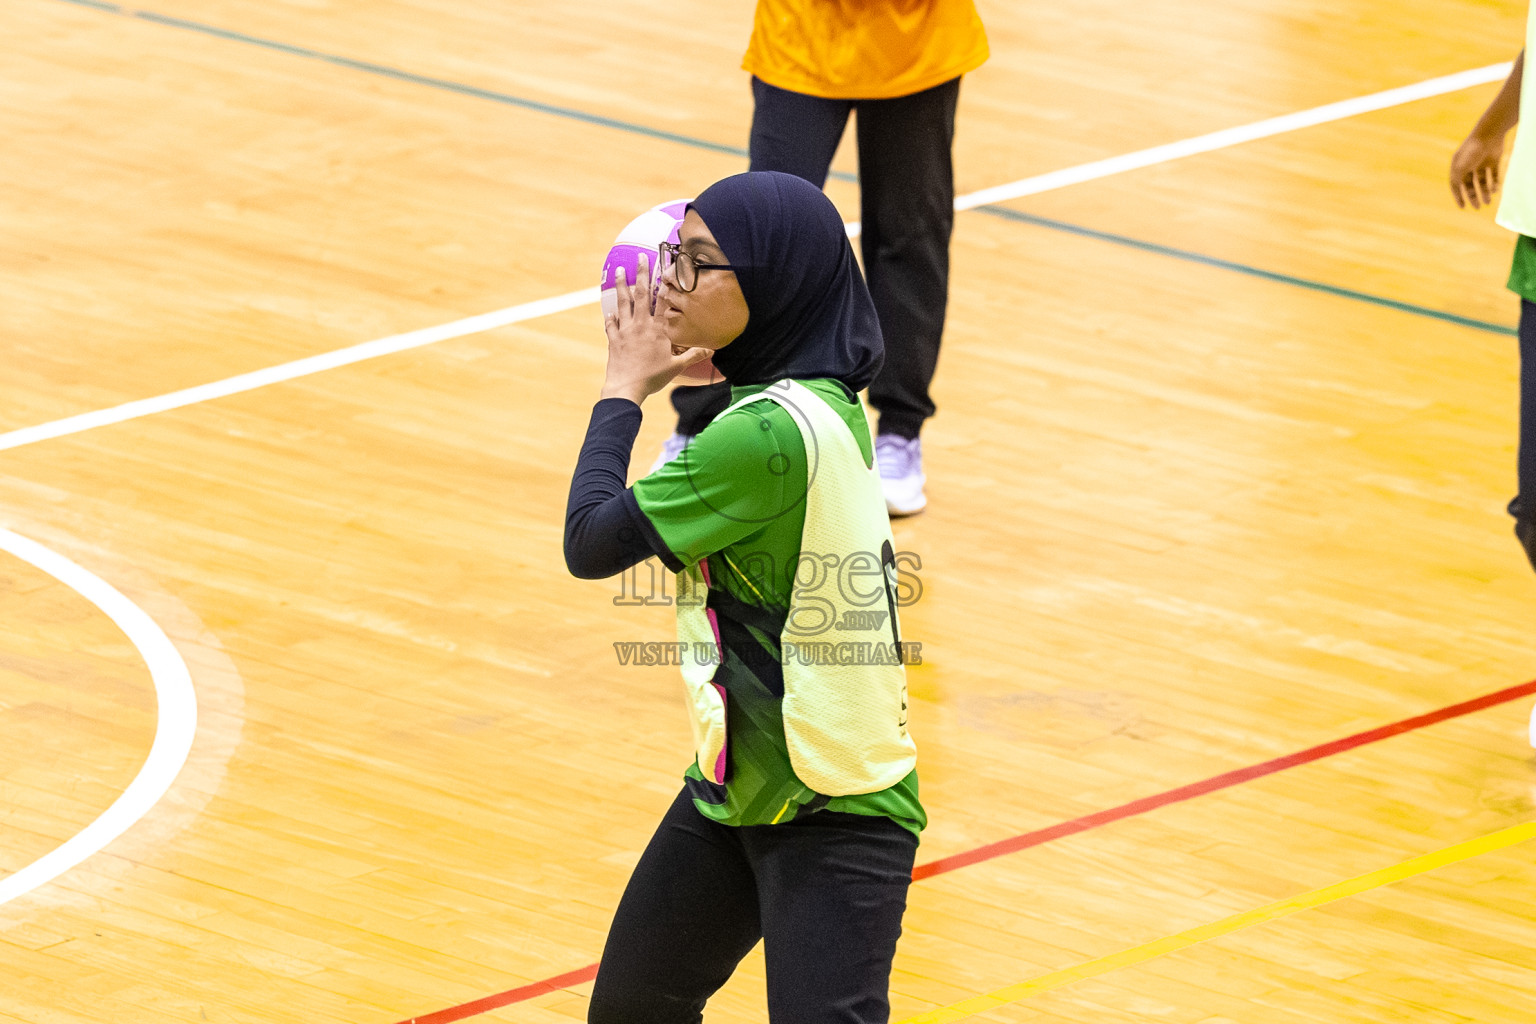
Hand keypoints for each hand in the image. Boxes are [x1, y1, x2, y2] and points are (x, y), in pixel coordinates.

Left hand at [600, 254, 712, 405]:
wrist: (627, 388)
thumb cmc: (653, 377)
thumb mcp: (676, 367)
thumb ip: (693, 355)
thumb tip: (711, 350)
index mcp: (658, 330)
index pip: (663, 302)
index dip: (666, 285)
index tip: (666, 270)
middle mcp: (640, 325)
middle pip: (641, 295)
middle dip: (641, 274)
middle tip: (640, 258)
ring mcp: (625, 331)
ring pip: (623, 303)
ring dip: (621, 286)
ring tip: (618, 271)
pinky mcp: (613, 340)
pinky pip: (611, 324)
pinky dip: (611, 316)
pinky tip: (610, 311)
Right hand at [1450, 131, 1505, 209]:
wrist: (1489, 134)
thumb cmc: (1471, 150)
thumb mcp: (1460, 167)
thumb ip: (1456, 179)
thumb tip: (1456, 191)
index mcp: (1458, 166)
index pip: (1456, 185)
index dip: (1459, 196)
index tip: (1463, 207)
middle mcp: (1469, 165)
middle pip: (1470, 185)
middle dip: (1473, 197)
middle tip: (1477, 207)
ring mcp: (1481, 163)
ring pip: (1483, 181)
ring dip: (1485, 192)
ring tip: (1487, 202)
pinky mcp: (1494, 160)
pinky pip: (1493, 175)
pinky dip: (1494, 183)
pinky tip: (1495, 191)